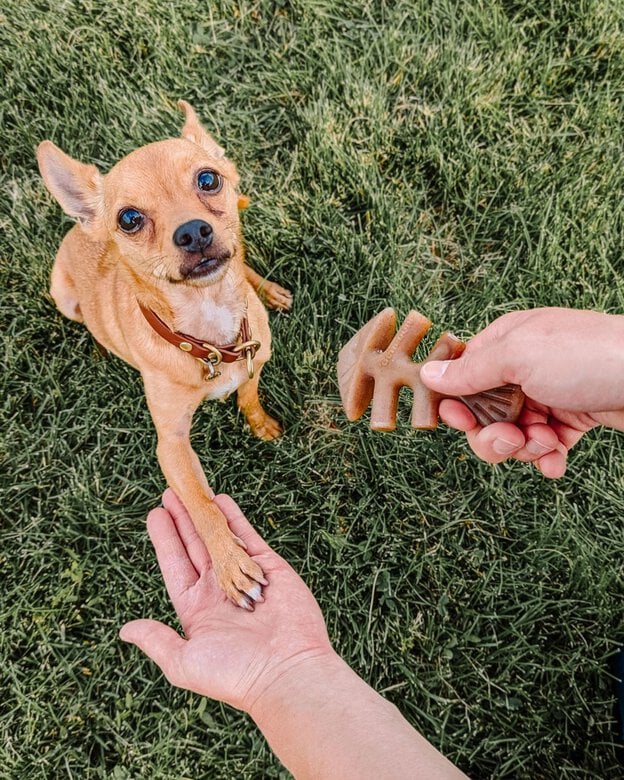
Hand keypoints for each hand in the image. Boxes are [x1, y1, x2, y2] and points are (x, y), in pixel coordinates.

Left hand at [120, 488, 332, 711]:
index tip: (155, 515)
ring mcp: (244, 575)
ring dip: (205, 514)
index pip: (175, 565)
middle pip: (196, 545)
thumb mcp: (184, 662)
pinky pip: (247, 537)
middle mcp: (220, 589)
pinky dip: (235, 518)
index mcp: (198, 609)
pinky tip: (222, 500)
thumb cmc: (233, 673)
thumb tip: (126, 629)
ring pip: (219, 536)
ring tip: (192, 489)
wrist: (285, 673)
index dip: (165, 539)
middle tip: (171, 492)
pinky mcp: (268, 567)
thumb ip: (156, 640)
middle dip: (183, 519)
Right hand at [420, 308, 623, 477]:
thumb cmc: (589, 357)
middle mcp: (524, 368)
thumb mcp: (520, 356)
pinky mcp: (572, 418)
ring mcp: (548, 394)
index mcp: (506, 343)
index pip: (462, 377)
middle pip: (484, 413)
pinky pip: (544, 446)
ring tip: (546, 444)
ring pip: (512, 434)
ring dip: (524, 448)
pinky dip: (547, 458)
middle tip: (513, 439)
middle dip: (493, 435)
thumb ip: (471, 370)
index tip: (461, 421)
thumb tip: (428, 374)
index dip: (457, 404)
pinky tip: (557, 461)